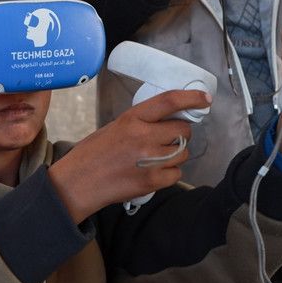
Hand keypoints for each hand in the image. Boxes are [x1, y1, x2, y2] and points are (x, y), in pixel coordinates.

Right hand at [47, 89, 209, 221]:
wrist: (77, 184)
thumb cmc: (91, 154)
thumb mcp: (114, 128)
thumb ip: (140, 123)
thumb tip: (167, 121)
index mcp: (132, 119)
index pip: (169, 101)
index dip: (191, 98)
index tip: (205, 99)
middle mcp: (143, 137)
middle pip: (183, 130)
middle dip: (181, 134)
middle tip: (168, 139)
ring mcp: (149, 160)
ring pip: (182, 153)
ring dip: (176, 154)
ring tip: (156, 158)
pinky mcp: (152, 181)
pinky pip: (176, 173)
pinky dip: (169, 173)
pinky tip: (154, 172)